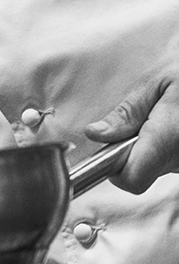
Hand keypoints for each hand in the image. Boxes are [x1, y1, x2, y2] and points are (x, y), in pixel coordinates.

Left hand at [85, 66, 178, 193]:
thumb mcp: (155, 84)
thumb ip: (126, 113)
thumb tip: (94, 134)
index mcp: (169, 136)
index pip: (132, 178)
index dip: (114, 167)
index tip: (110, 146)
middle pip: (139, 176)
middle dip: (127, 154)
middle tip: (136, 124)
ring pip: (152, 172)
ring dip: (144, 152)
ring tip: (155, 122)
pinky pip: (166, 166)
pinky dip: (159, 152)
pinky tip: (168, 131)